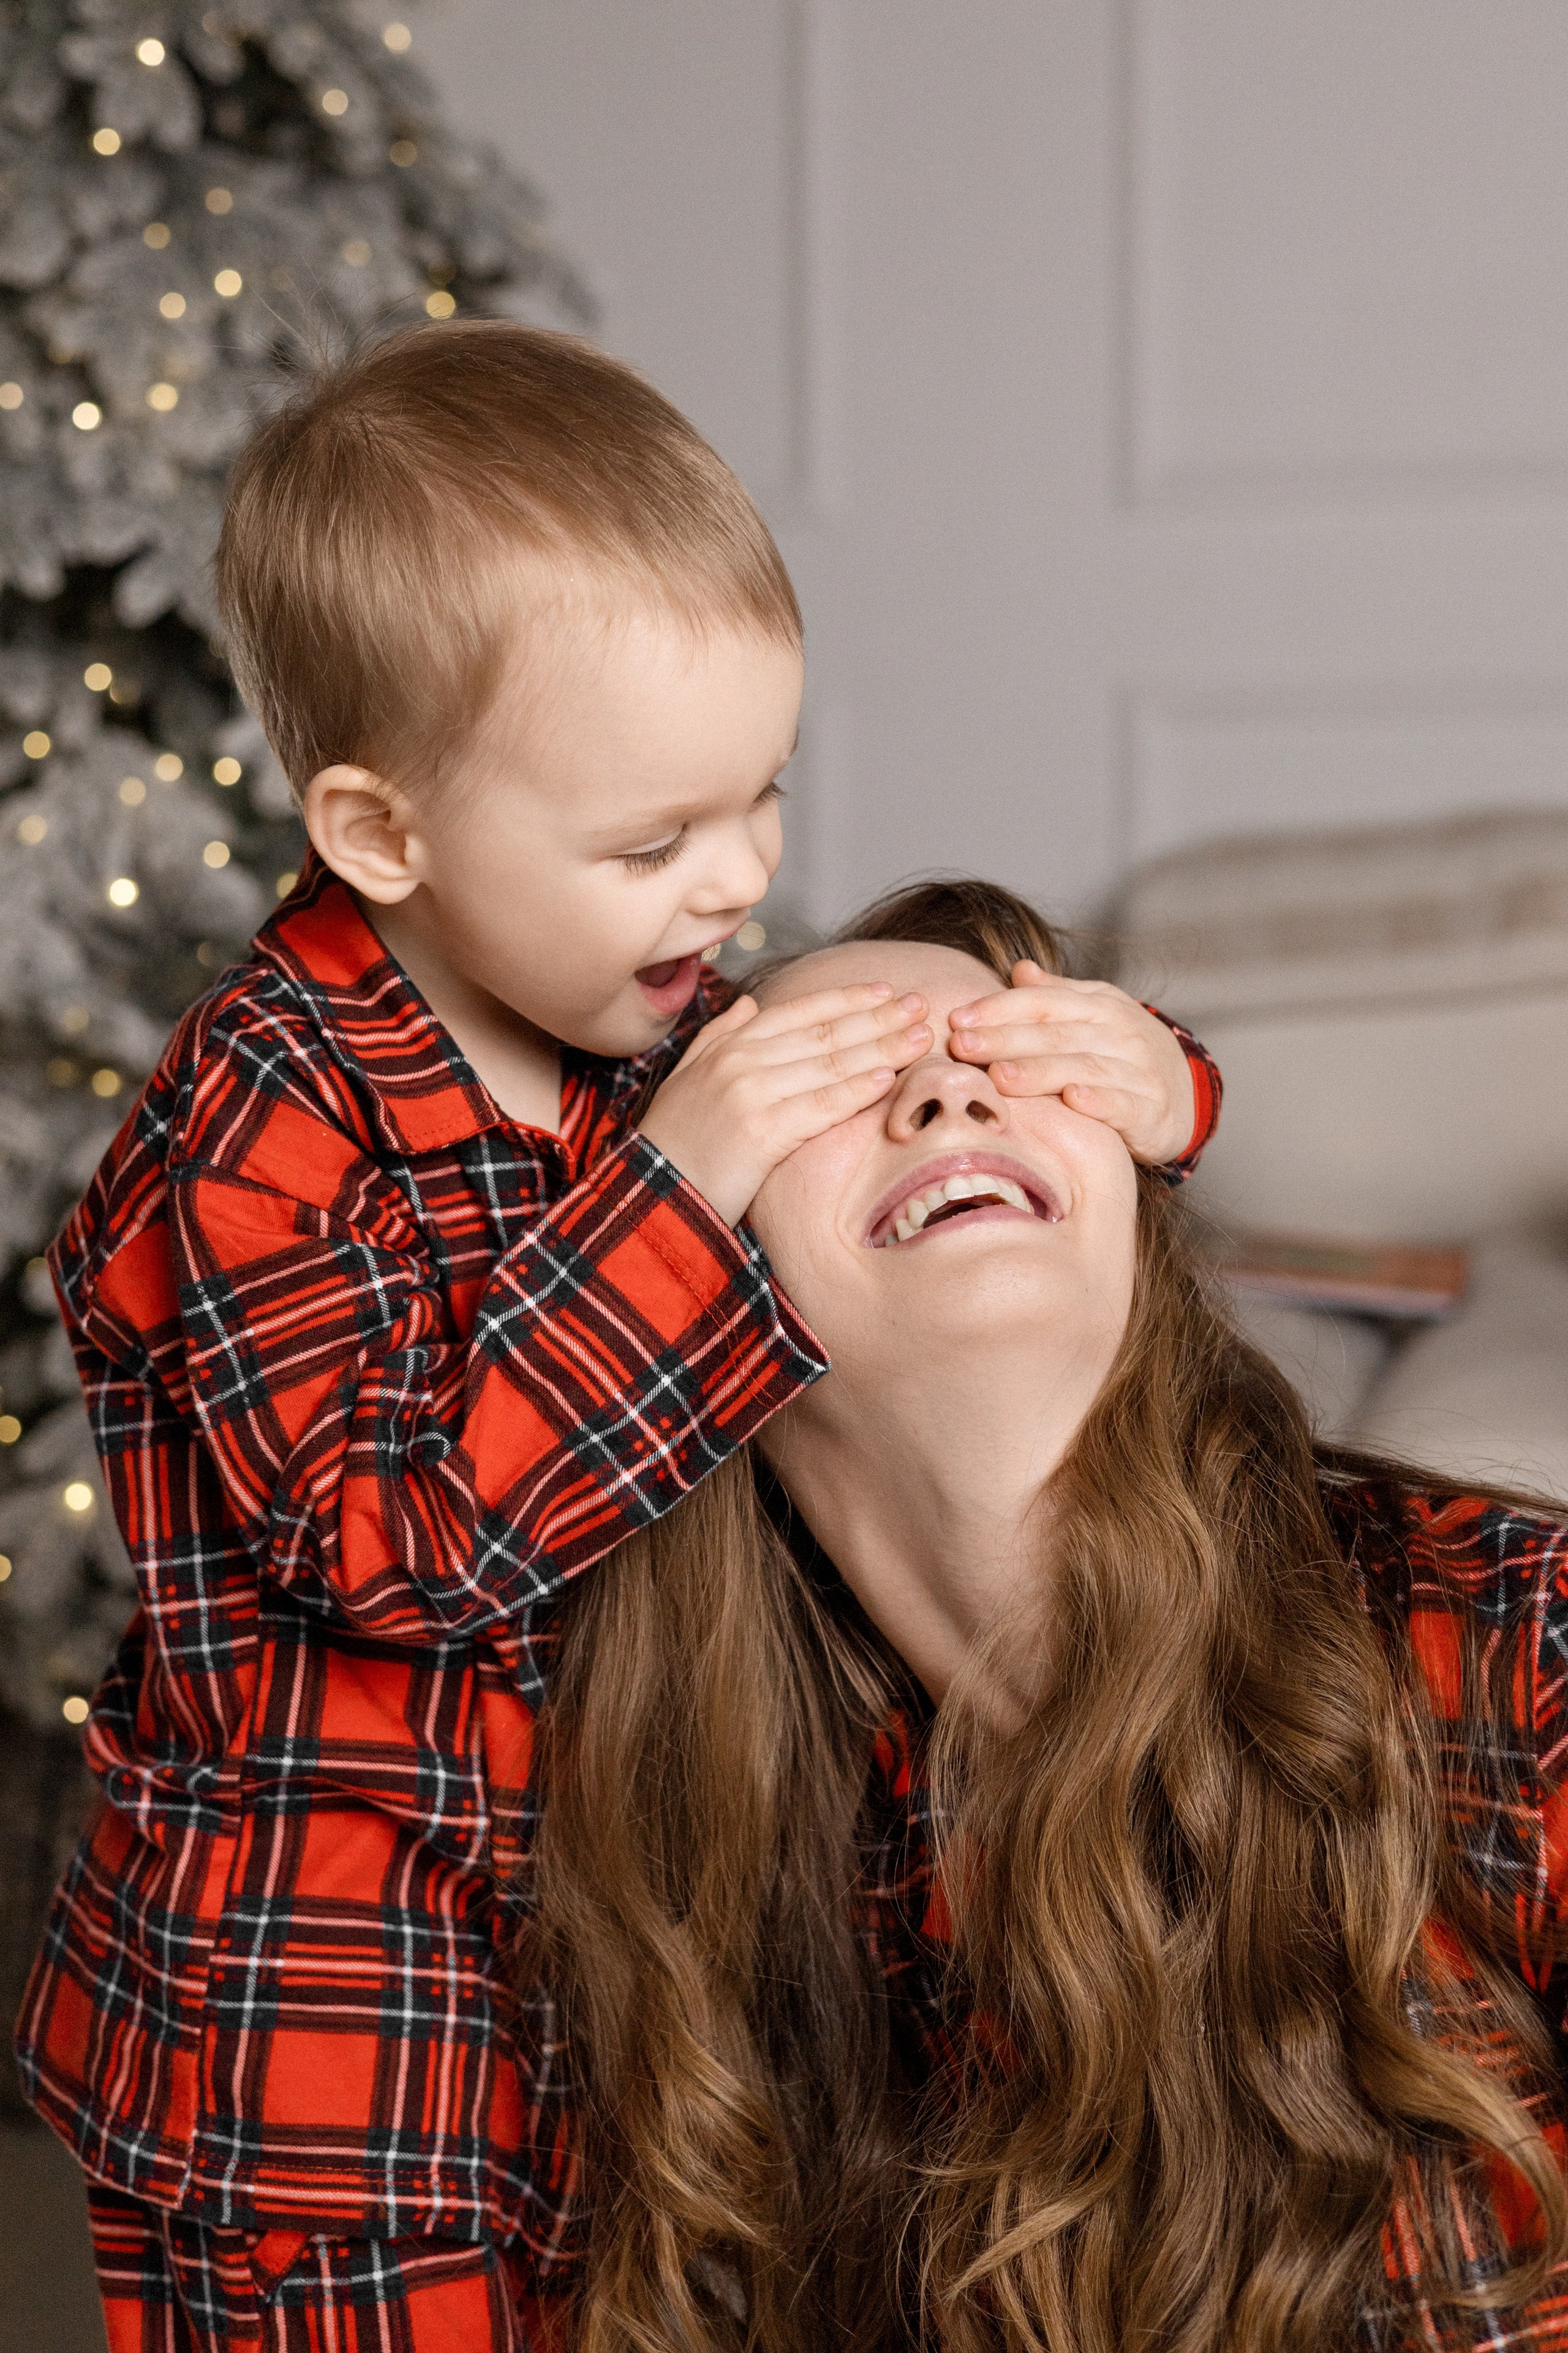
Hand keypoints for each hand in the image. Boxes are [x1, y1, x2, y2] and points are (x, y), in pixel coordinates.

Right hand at [639, 984, 931, 1224]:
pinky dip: (856, 1090)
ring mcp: (750, 1093)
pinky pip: (819, 1106)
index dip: (846, 999)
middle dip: (878, 1018)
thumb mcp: (687, 1078)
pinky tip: (888, 1079)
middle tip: (922, 1005)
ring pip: (830, 1064)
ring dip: (881, 1048)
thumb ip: (717, 1036)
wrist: (653, 1194)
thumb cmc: (675, 1142)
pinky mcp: (760, 1132)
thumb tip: (748, 1003)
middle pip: (824, 1033)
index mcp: (728, 1045)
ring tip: (920, 1038)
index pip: (799, 1011)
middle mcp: (740, 1060)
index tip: (886, 990)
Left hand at [947, 960, 1195, 1166]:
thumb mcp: (1095, 1015)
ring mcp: (1138, 1070)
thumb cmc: (1123, 1052)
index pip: (1043, 1001)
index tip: (957, 1018)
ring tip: (999, 1077)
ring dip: (1040, 1072)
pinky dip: (1100, 1102)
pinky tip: (1072, 1100)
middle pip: (1055, 1034)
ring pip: (1083, 1067)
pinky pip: (1124, 1104)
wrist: (1187, 1093)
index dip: (1000, 1008)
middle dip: (1005, 1039)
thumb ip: (1055, 995)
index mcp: (1098, 1005)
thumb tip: (1018, 969)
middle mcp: (1119, 1032)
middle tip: (961, 1046)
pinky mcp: (1152, 1110)